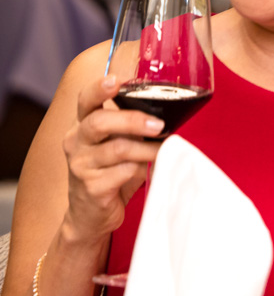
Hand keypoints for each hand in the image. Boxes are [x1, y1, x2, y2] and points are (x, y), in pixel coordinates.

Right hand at [61, 75, 161, 244]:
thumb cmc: (113, 172)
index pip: (86, 100)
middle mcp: (76, 142)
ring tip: (166, 149)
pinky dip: (143, 170)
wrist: (92, 215)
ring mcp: (80, 166)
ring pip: (117, 149)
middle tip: (159, 125)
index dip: (99, 89)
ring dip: (148, 149)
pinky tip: (152, 171)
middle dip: (133, 120)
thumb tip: (175, 110)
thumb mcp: (120, 143)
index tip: (116, 80)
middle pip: (99, 122)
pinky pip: (123, 173)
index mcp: (83, 125)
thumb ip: (134, 126)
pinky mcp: (91, 188)